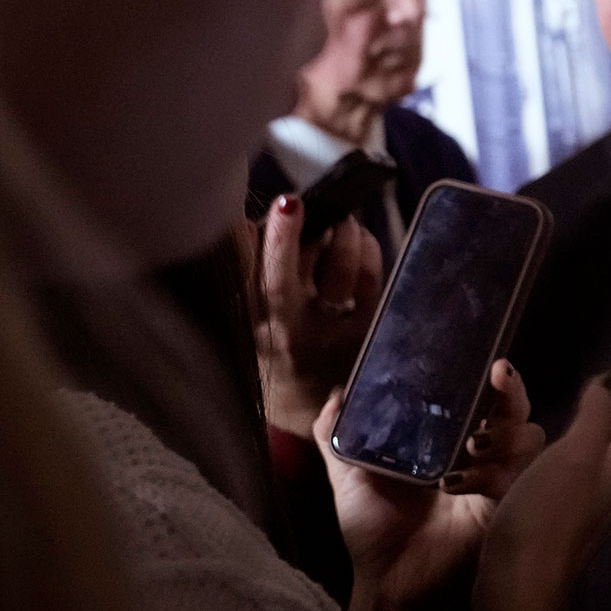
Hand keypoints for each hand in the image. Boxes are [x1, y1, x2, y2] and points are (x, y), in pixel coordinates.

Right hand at [250, 194, 383, 431]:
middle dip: (283, 238)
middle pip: (280, 282)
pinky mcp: (365, 331)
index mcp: (250, 325)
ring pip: (336, 274)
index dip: (239, 250)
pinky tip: (360, 237)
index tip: (242, 218)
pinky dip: (367, 250)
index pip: (240, 283)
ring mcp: (328, 333)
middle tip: (290, 203)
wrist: (307, 407)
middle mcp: (285, 332)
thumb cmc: (274, 349)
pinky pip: (371, 282)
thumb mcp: (248, 321)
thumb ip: (246, 276)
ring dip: (339, 235)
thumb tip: (242, 222)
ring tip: (340, 217)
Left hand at [317, 358, 545, 610]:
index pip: (486, 398)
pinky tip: (457, 482)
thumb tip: (336, 395)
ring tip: (471, 445)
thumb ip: (339, 437)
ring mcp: (497, 481)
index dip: (497, 379)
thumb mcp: (349, 478)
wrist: (386, 582)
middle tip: (499, 379)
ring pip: (529, 439)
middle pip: (518, 411)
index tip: (492, 364)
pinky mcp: (503, 508)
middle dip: (514, 393)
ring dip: (504, 434)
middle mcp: (481, 454)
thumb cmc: (373, 529)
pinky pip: (515, 479)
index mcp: (451, 439)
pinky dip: (491, 474)